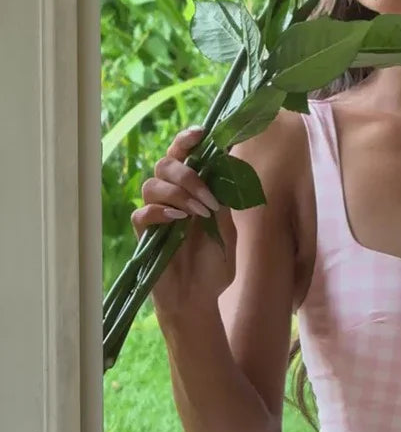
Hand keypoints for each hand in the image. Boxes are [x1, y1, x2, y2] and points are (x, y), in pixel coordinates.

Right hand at [133, 126, 236, 314]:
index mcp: (190, 192)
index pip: (183, 156)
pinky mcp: (144, 236)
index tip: (202, 133)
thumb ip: (224, 201)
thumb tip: (227, 169)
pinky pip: (142, 213)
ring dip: (179, 194)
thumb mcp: (227, 230)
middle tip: (208, 198)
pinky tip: (179, 221)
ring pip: (152, 185)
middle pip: (165, 164)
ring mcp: (155, 215)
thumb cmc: (214, 266)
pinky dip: (160, 212)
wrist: (200, 298)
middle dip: (188, 174)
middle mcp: (170, 198)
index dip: (187, 140)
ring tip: (199, 214)